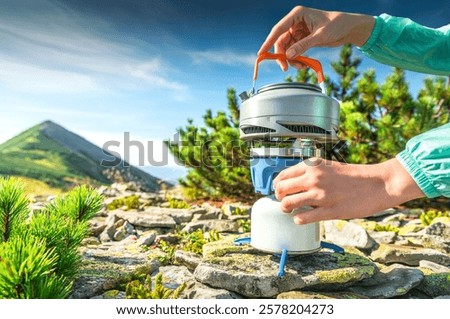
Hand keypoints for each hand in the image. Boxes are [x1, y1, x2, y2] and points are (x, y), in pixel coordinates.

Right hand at [258, 6, 374, 69]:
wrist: (349, 28)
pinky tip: (303, 65)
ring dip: (291, 60)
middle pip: (280, 41)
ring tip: (300, 67)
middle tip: (285, 68)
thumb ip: (303, 45)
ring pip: (287, 48)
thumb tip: (289, 56)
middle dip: (282, 55)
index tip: (261, 54)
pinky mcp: (302, 39)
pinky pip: (294, 51)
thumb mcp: (320, 36)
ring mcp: (298, 31)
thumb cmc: (337, 25)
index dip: (268, 42)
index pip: (278, 29)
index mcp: (297, 15)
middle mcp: (295, 22)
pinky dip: (297, 59)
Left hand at [272, 157, 423, 223]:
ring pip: (287, 204)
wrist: (378, 183)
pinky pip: (302, 218)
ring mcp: (321, 195)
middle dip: (279, 198)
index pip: (282, 176)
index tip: (280, 191)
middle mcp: (314, 178)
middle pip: (280, 190)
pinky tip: (303, 217)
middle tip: (285, 202)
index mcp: (313, 166)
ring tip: (293, 211)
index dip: (277, 186)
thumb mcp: (329, 167)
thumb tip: (293, 184)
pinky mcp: (329, 210)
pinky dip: (299, 219)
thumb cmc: (354, 176)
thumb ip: (311, 173)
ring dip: (287, 209)